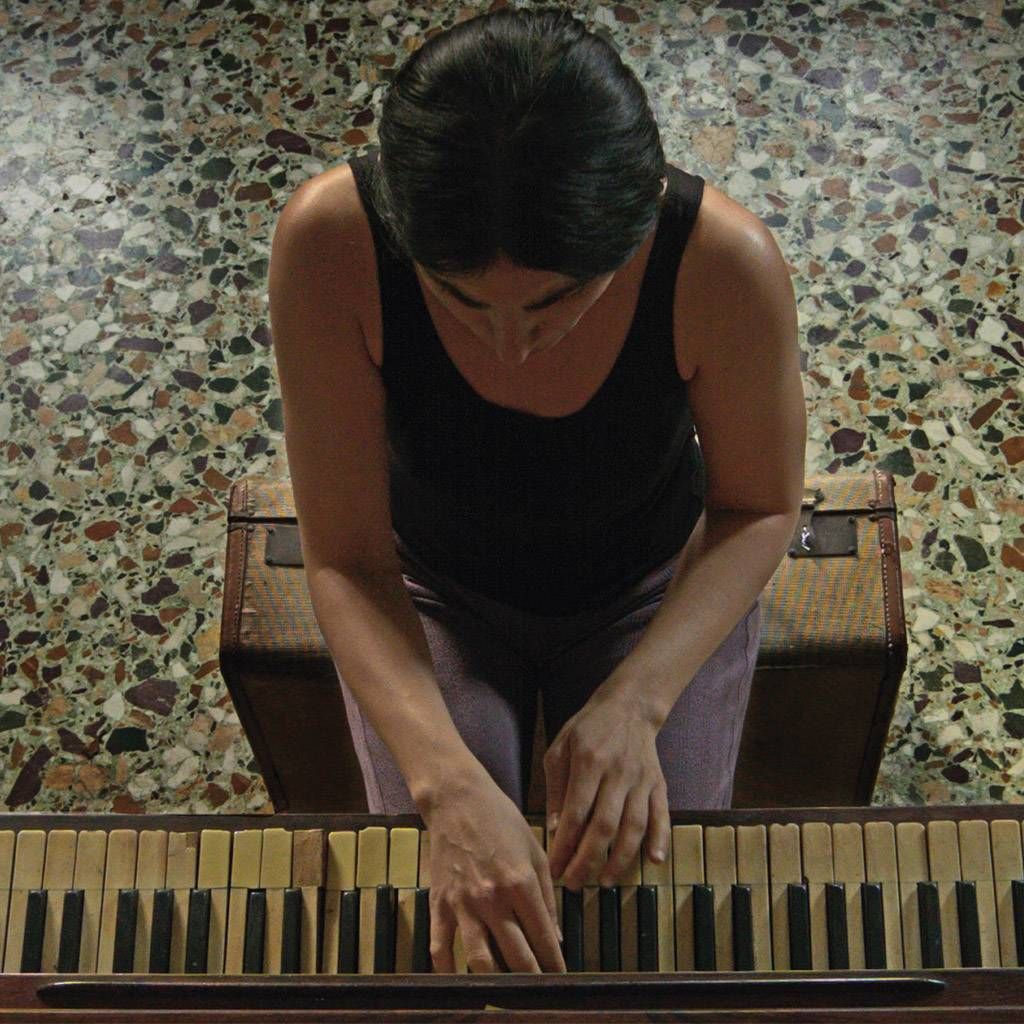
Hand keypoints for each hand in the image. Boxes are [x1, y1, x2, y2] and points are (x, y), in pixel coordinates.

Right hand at [420, 768, 566, 973]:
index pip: (543, 938)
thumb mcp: (535, 850)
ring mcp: (463, 903)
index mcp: (521, 883)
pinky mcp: (439, 903)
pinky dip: (448, 971)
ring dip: (496, 983)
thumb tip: (554, 937)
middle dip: (532, 980)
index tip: (561, 978)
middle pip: (516, 957)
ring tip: (507, 992)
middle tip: (539, 991)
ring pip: (480, 962)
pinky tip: (460, 981)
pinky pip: (440, 948)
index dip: (555, 965)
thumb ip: (547, 894)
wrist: (457, 799)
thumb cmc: (501, 819)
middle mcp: (493, 898)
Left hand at [544, 688, 670, 891]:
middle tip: (575, 884)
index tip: (554, 868)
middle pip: (604, 825)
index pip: (576, 812)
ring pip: (634, 826)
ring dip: (620, 858)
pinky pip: (662, 815)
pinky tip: (653, 862)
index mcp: (589, 760)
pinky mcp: (659, 784)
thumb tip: (554, 830)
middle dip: (588, 860)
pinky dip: (660, 839)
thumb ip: (556, 789)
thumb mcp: (560, 749)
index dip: (564, 844)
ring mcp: (641, 779)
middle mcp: (618, 772)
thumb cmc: (588, 728)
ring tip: (605, 882)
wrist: (630, 706)